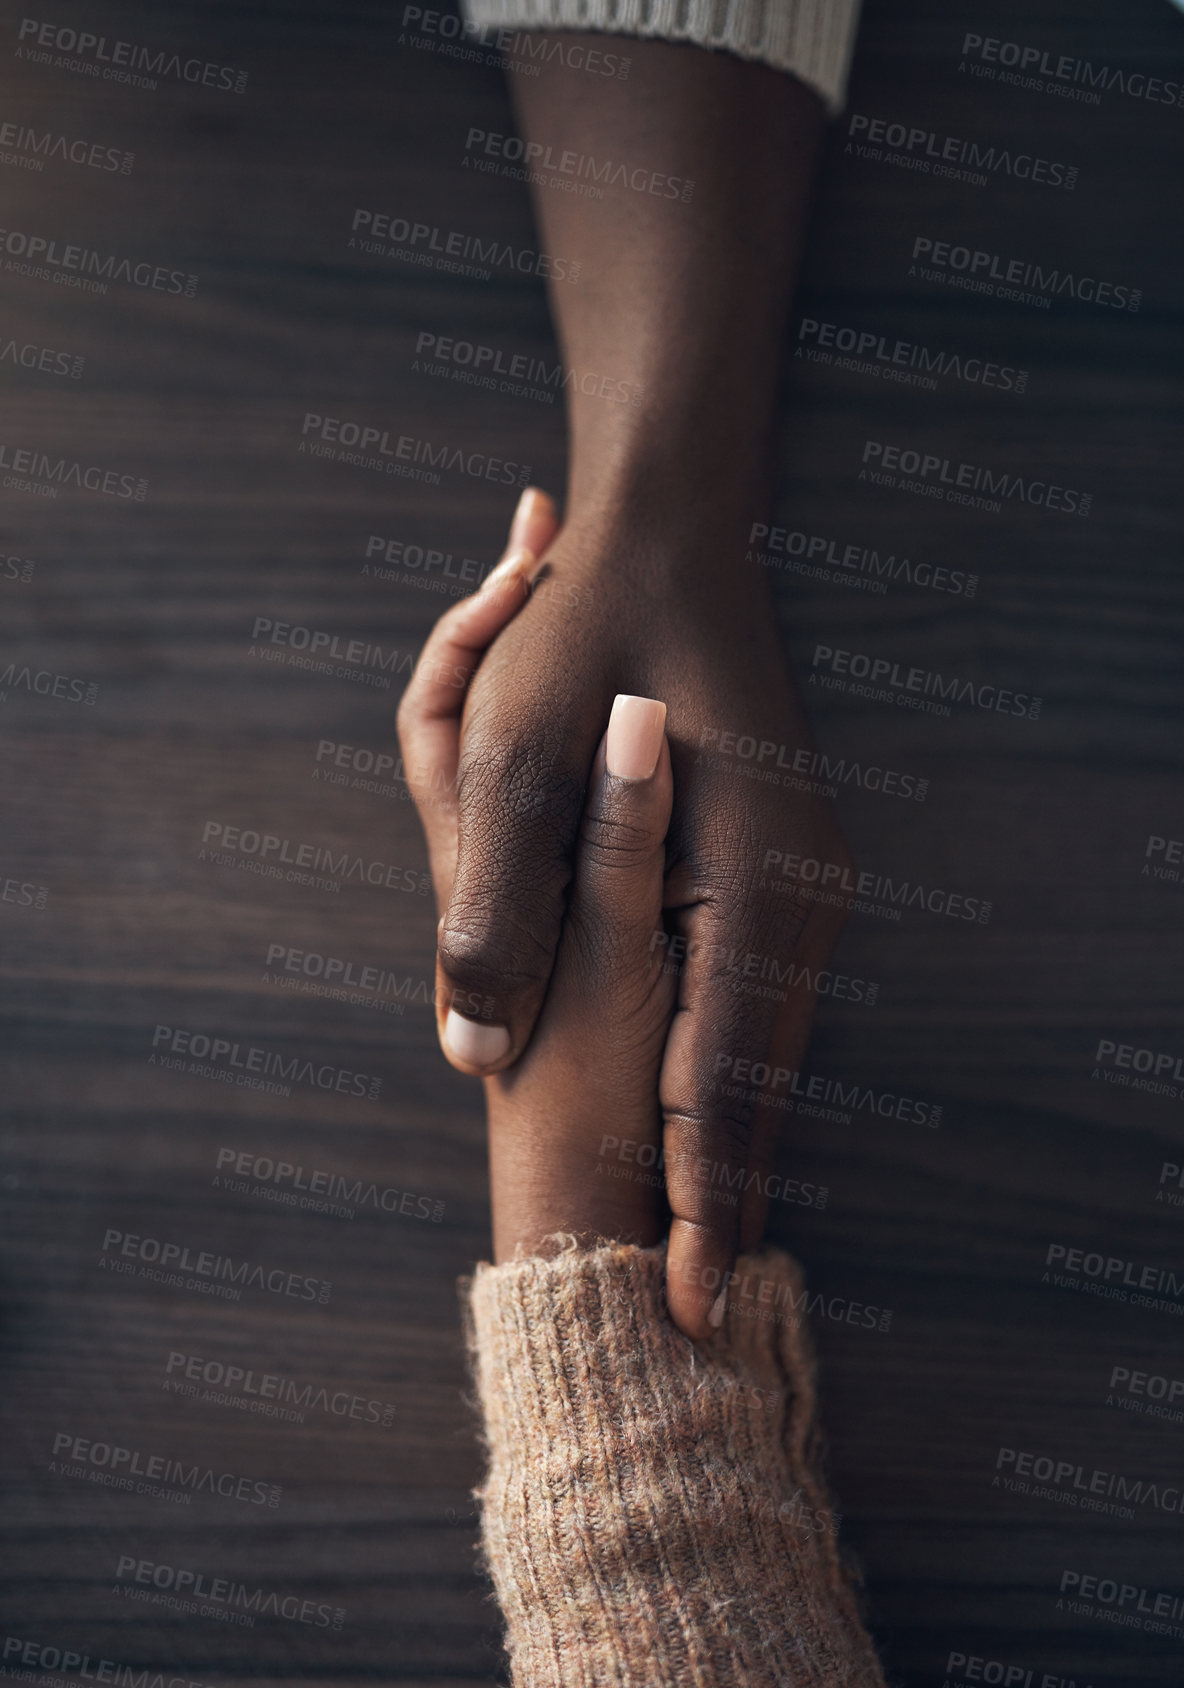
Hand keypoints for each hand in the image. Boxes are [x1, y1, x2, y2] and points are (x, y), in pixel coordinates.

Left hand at [399, 488, 853, 1337]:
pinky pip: (752, 1003)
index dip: (699, 1187)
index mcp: (750, 878)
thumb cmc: (578, 643)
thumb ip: (495, 909)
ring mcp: (799, 887)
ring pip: (761, 1048)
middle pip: (758, 1076)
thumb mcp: (506, 762)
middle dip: (719, 1192)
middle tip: (693, 1308)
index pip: (726, 1070)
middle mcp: (799, 895)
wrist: (662, 541)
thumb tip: (467, 1044)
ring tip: (694, 1255)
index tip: (682, 1295)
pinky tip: (697, 1136)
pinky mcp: (777, 878)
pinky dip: (722, 1075)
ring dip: (720, 1143)